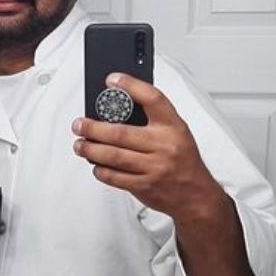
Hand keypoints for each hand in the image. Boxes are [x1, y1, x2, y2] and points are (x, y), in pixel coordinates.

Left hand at [72, 72, 222, 221]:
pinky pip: (114, 177)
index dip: (131, 86)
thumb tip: (114, 111)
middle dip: (93, 128)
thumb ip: (152, 121)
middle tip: (79, 124)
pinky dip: (100, 170)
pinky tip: (96, 164)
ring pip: (113, 155)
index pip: (153, 99)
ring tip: (80, 145)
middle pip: (120, 132)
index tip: (112, 80)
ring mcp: (154, 167)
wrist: (196, 194)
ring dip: (90, 149)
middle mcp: (164, 145)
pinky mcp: (144, 186)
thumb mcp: (176, 133)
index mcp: (173, 126)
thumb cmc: (182, 160)